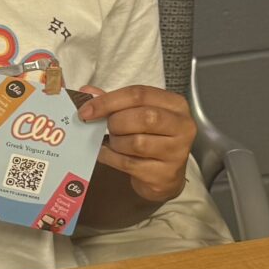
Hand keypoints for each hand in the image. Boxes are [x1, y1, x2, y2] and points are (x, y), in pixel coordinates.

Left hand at [77, 83, 195, 204]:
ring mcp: (176, 152)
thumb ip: (114, 102)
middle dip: (116, 123)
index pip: (139, 94)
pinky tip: (108, 154)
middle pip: (143, 117)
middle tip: (108, 128)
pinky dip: (111, 158)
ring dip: (115, 142)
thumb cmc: (150, 138)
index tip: (86, 110)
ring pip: (137, 142)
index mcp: (175, 104)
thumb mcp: (137, 115)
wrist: (164, 176)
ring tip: (114, 142)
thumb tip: (86, 91)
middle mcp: (182, 126)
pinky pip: (129, 163)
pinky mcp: (164, 174)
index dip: (108, 101)